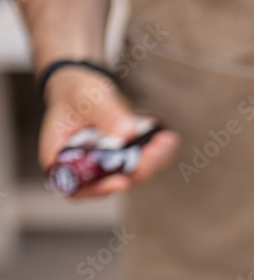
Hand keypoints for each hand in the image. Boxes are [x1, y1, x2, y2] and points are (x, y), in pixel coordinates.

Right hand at [40, 67, 179, 196]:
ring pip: (129, 177)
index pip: (76, 187)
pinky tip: (167, 139)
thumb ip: (104, 114)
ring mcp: (103, 172)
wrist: (83, 90)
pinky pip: (140, 166)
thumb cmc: (74, 94)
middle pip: (110, 183)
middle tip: (155, 151)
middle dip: (136, 171)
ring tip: (165, 141)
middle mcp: (82, 173)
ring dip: (150, 163)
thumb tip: (127, 132)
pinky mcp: (121, 166)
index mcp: (60, 161)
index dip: (99, 189)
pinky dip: (155, 155)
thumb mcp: (85, 97)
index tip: (123, 181)